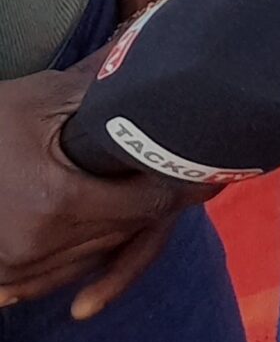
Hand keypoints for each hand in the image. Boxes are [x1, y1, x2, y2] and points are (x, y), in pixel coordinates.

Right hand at [0, 58, 195, 318]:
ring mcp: (15, 270)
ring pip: (95, 257)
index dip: (172, 185)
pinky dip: (85, 252)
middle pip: (122, 234)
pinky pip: (61, 275)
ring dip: (121, 232)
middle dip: (149, 206)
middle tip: (181, 180)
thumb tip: (166, 62)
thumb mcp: (48, 97)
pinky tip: (98, 223)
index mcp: (55, 203)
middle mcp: (37, 246)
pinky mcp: (2, 279)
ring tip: (138, 194)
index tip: (198, 166)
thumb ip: (106, 92)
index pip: (142, 207)